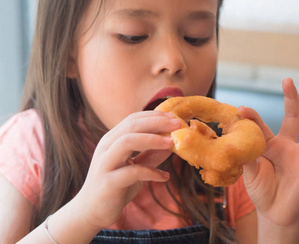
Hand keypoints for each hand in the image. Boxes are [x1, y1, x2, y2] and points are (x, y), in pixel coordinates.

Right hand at [72, 111, 179, 228]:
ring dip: (152, 140)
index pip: (133, 119)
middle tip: (177, 124)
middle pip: (132, 125)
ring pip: (127, 142)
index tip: (175, 117)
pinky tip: (164, 177)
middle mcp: (106, 147)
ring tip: (171, 144)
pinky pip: (132, 172)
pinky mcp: (108, 183)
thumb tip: (172, 144)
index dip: (155, 116)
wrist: (91, 212)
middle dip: (157, 122)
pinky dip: (151, 173)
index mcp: (112, 140)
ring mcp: (105, 164)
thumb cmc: (116, 186)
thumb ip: (151, 155)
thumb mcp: (137, 168)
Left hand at [241, 78, 298, 227]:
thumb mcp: (248, 172)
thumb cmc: (261, 190)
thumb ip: (246, 158)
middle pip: (293, 117)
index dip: (252, 116)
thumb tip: (236, 142)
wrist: (274, 213)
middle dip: (291, 98)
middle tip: (287, 80)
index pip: (261, 125)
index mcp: (270, 144)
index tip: (241, 109)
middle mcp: (287, 146)